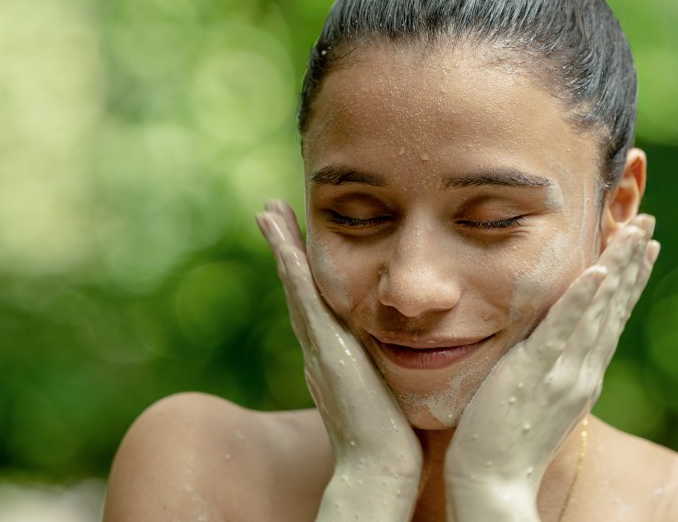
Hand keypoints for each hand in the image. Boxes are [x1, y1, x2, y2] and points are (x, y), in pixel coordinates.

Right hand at [256, 200, 421, 520]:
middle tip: (269, 210)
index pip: (316, 301)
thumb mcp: (389, 388)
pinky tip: (285, 241)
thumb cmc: (394, 435)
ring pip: (295, 285)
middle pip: (298, 286)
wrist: (381, 466)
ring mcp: (318, 346)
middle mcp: (319, 346)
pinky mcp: (325, 348)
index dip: (303, 269)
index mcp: (335, 353)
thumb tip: (410, 350)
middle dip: (284, 247)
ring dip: (281, 246)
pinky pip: (304, 300)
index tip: (297, 237)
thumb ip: (387, 368)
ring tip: (267, 211)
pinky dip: (291, 269)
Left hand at [445, 216, 658, 519]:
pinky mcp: (535, 373)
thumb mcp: (538, 398)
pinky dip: (581, 299)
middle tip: (649, 222)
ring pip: (598, 310)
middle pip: (615, 306)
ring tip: (634, 230)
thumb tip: (552, 343)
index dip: (630, 280)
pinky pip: (561, 329)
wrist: (494, 482)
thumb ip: (550, 367)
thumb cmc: (505, 441)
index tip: (644, 247)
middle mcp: (583, 370)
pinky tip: (597, 270)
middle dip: (633, 261)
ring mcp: (563, 372)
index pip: (612, 317)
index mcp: (583, 374)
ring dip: (618, 266)